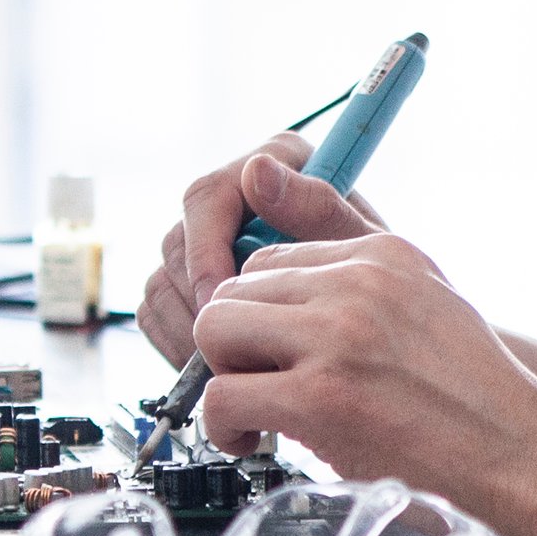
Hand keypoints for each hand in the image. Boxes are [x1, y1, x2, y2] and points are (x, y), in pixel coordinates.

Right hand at [134, 132, 387, 365]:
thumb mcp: (362, 251)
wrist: (379, 335)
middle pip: (177, 242)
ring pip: (162, 281)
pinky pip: (155, 311)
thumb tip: (256, 171)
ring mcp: (205, 242)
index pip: (209, 195)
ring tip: (232, 367)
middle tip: (227, 348)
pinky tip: (218, 368)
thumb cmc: (382, 287)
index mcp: (275, 167)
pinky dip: (178, 344)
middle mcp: (233, 198)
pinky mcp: (187, 284)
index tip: (224, 298)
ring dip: (188, 329)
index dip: (207, 251)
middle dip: (197, 301)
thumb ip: (317, 208)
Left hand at [190, 233, 536, 535]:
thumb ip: (359, 280)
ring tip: (256, 416)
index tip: (274, 356)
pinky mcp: (322, 396)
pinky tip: (254, 441)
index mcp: (382, 257)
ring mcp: (338, 336)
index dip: (260, 316)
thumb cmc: (483, 403)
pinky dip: (224, 427)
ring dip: (224, 379)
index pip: (268, 260)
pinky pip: (222, 396)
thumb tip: (284, 228)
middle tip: (262, 389)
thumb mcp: (428, 308)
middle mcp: (357, 283)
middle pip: (232, 291)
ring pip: (214, 331)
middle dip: (235, 346)